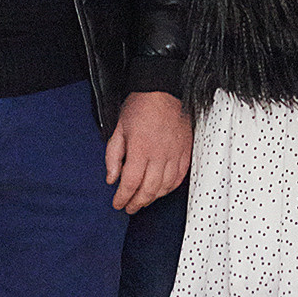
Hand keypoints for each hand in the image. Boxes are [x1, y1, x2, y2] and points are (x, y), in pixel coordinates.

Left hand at [106, 90, 191, 214]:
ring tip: (143, 200)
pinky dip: (170, 188)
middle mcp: (159, 154)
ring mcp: (175, 154)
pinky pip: (179, 177)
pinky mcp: (185, 151)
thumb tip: (111, 178)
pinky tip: (161, 190)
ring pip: (165, 187)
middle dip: (136, 203)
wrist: (164, 89)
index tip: (117, 203)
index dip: (122, 198)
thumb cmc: (140, 105)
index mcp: (140, 149)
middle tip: (129, 207)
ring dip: (153, 198)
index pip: (130, 183)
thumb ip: (113, 156)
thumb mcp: (118, 129)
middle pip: (148, 189)